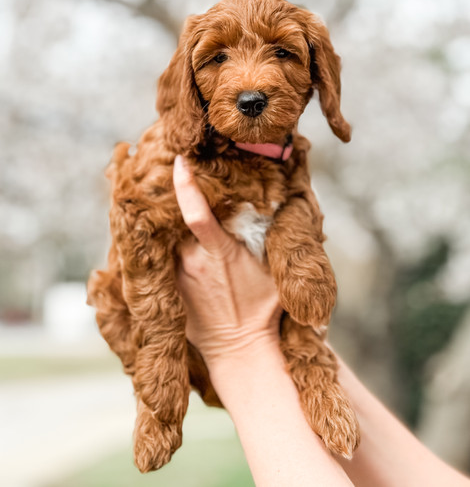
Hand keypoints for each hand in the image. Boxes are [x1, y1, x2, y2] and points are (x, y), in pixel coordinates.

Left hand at [173, 155, 281, 367]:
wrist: (241, 350)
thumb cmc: (263, 309)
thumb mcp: (275, 270)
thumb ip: (268, 238)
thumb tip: (270, 206)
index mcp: (220, 253)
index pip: (197, 213)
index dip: (186, 185)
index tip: (179, 161)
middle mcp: (191, 262)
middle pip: (173, 219)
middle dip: (170, 196)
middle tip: (165, 169)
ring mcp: (175, 277)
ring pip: (162, 238)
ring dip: (161, 219)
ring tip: (158, 196)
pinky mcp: (167, 290)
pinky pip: (157, 259)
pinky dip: (158, 243)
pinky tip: (157, 230)